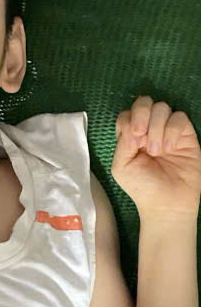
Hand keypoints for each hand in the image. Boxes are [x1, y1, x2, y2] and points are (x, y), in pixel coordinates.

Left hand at [112, 96, 200, 218]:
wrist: (167, 203)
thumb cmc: (142, 187)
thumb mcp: (121, 166)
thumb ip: (123, 141)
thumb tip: (135, 126)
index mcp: (131, 136)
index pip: (127, 113)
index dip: (129, 121)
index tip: (132, 143)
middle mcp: (149, 129)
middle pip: (143, 102)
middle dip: (141, 115)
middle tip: (141, 138)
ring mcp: (167, 130)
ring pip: (162, 107)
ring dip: (157, 128)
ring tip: (157, 151)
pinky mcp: (185, 135)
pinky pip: (179, 118)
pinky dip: (172, 131)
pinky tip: (169, 149)